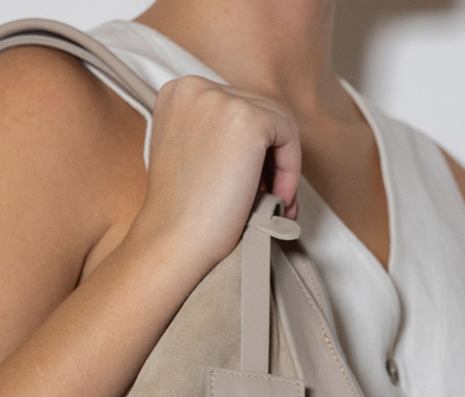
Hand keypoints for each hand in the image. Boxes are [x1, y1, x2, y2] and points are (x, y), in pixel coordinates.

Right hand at [129, 74, 300, 278]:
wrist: (174, 241)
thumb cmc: (181, 214)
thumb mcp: (190, 154)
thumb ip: (214, 134)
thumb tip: (259, 140)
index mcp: (177, 93)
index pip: (232, 107)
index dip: (250, 149)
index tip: (257, 183)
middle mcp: (194, 87)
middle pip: (256, 110)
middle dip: (269, 156)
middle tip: (274, 198)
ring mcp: (220, 99)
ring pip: (275, 122)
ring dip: (281, 165)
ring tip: (278, 204)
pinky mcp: (247, 119)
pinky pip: (288, 135)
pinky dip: (290, 169)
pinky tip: (279, 200)